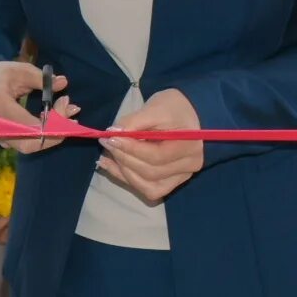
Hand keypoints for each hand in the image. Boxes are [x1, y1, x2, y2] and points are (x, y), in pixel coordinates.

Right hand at [0, 60, 76, 154]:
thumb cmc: (0, 75)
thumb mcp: (20, 70)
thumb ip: (41, 78)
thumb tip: (63, 83)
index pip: (30, 125)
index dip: (53, 120)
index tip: (64, 100)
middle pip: (31, 144)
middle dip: (56, 132)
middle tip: (71, 113)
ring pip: (31, 146)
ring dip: (54, 134)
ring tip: (69, 114)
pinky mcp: (4, 140)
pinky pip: (27, 143)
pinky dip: (45, 135)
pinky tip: (56, 120)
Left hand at [99, 88, 203, 202]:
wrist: (188, 113)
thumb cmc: (174, 108)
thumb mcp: (155, 107)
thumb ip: (134, 121)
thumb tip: (112, 133)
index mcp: (189, 146)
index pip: (156, 155)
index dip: (130, 149)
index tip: (110, 138)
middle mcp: (190, 166)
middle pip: (151, 172)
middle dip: (124, 159)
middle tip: (106, 144)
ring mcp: (182, 177)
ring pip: (148, 185)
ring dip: (124, 173)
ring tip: (107, 157)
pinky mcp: (173, 182)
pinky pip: (149, 189)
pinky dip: (129, 180)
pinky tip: (114, 168)